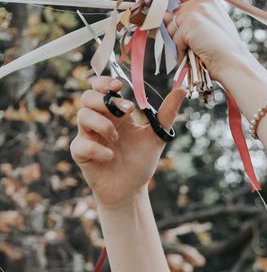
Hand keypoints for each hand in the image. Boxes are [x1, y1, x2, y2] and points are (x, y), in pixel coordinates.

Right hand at [70, 76, 186, 210]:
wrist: (131, 189)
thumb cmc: (141, 161)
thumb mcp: (157, 135)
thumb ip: (167, 113)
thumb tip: (181, 89)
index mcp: (115, 114)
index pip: (100, 87)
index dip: (104, 81)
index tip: (119, 86)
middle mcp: (99, 121)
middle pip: (87, 97)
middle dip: (104, 99)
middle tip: (126, 109)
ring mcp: (88, 137)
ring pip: (82, 116)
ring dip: (102, 124)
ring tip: (117, 138)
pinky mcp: (81, 154)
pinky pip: (81, 144)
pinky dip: (97, 148)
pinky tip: (110, 156)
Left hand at [164, 0, 254, 79]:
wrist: (231, 61)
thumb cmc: (222, 48)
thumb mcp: (208, 25)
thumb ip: (190, 16)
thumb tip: (164, 15)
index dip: (173, 0)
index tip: (172, 12)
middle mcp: (201, 1)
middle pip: (172, 13)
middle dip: (175, 29)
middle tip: (189, 42)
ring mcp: (195, 10)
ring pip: (170, 27)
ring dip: (177, 42)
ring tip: (192, 49)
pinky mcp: (190, 23)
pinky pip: (174, 39)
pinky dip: (180, 51)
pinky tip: (191, 55)